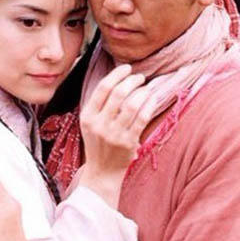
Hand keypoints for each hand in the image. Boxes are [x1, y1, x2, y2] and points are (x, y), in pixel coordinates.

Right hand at [79, 64, 155, 206]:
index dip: (117, 74)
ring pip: (132, 104)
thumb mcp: (90, 123)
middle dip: (132, 81)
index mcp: (87, 116)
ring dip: (142, 92)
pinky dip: (149, 105)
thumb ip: (99, 104)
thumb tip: (117, 79)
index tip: (127, 68)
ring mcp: (114, 134)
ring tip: (146, 88)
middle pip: (118, 93)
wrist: (102, 172)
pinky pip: (142, 118)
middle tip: (139, 77)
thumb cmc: (98, 143)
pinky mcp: (128, 143)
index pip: (103, 88)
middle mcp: (99, 124)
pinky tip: (152, 99)